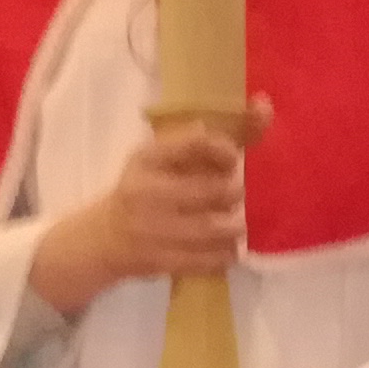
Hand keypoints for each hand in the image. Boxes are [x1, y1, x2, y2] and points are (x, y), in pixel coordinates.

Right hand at [32, 120, 242, 311]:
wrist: (104, 237)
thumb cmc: (144, 188)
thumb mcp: (162, 158)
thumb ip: (208, 139)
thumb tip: (265, 107)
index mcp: (148, 158)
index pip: (195, 142)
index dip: (224, 149)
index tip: (233, 158)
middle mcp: (147, 191)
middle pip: (212, 189)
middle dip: (234, 193)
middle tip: (236, 195)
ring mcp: (152, 229)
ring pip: (214, 227)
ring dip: (234, 226)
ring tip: (235, 222)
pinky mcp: (160, 260)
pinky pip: (208, 259)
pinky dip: (225, 253)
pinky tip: (226, 247)